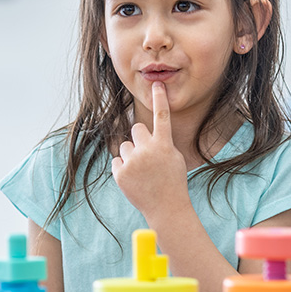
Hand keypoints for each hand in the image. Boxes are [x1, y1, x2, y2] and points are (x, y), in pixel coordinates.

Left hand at [110, 82, 188, 216]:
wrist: (166, 207)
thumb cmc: (172, 181)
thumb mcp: (173, 158)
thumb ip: (160, 142)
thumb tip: (142, 132)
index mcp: (164, 145)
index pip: (161, 116)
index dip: (159, 99)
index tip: (157, 84)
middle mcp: (148, 150)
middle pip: (136, 129)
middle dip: (139, 139)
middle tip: (147, 156)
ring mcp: (133, 161)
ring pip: (125, 146)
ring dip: (131, 156)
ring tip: (142, 172)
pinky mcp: (120, 173)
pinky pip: (117, 161)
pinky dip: (123, 169)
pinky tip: (134, 180)